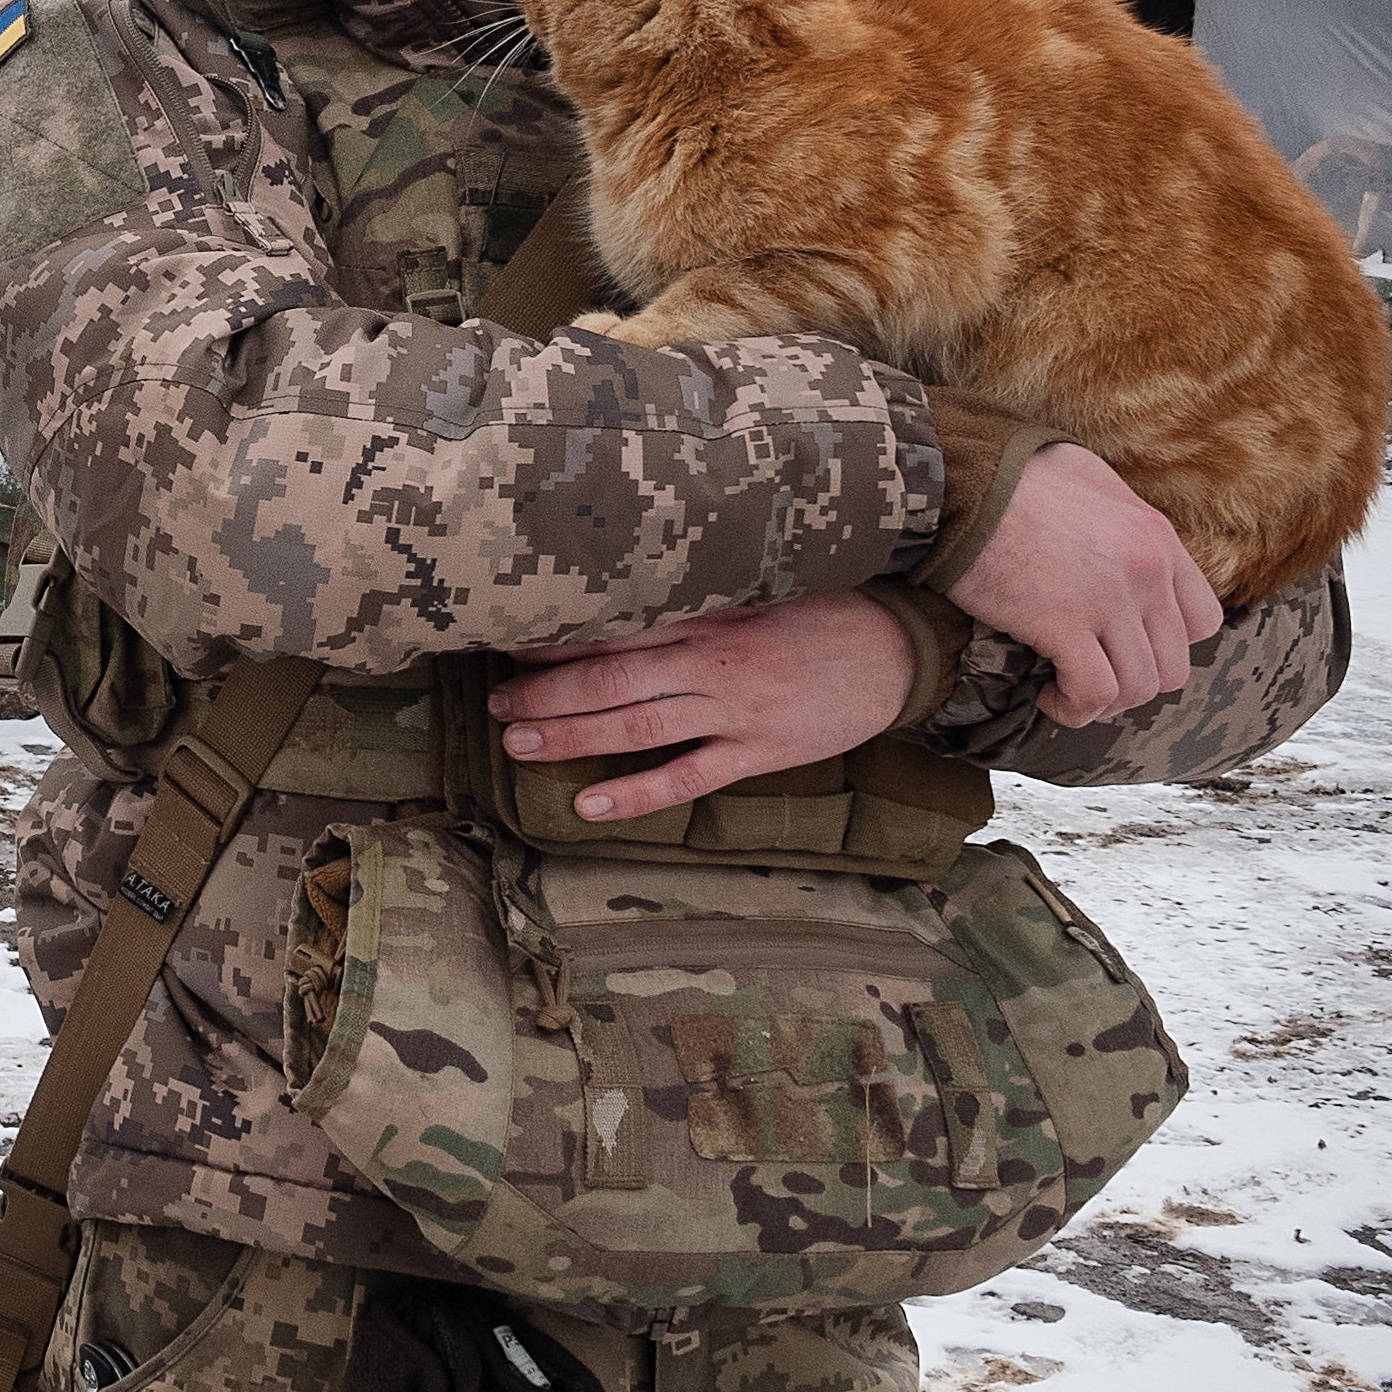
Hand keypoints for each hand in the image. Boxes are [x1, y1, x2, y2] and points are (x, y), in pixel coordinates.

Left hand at [489, 593, 918, 822]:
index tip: (506, 645)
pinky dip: (635, 794)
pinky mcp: (758, 754)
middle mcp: (711, 662)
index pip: (614, 626)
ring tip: (515, 744)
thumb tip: (622, 590)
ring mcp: (733, 712)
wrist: (898, 651)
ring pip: (635, 726)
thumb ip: (696, 593)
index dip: (555, 640)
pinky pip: (686, 778)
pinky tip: (587, 806)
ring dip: (569, 737)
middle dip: (543, 694)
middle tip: (493, 705)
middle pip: (609, 679)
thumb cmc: (823, 611)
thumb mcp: (758, 586)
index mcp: (707, 615)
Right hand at [950, 442, 1219, 726]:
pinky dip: (1073, 707)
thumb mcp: (1094, 485)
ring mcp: (1110, 599)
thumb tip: (1114, 553)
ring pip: (1138, 688)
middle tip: (1089, 674)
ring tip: (1064, 689)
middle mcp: (1147, 571)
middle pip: (1172, 665)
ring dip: (1102, 702)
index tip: (1123, 647)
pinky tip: (1046, 696)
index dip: (1164, 646)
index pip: (1202, 620)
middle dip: (1131, 682)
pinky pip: (1093, 693)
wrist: (963, 480)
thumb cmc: (1013, 477)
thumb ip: (1122, 525)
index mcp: (1157, 537)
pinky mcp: (1063, 623)